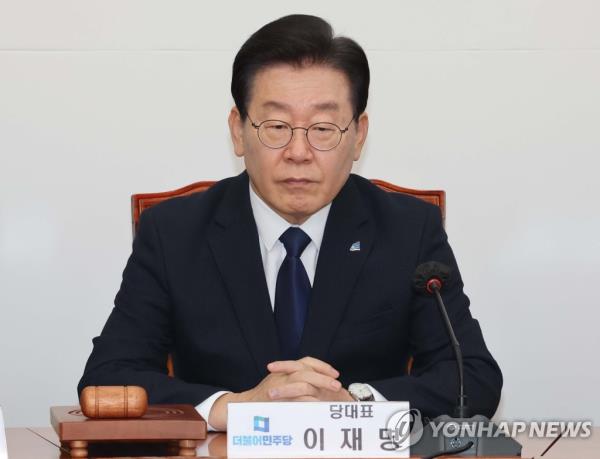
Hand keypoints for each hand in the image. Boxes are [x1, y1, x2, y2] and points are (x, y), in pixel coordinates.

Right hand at [208, 356, 352, 429]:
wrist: (243, 407)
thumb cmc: (264, 398)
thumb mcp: (280, 384)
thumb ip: (295, 381)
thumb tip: (317, 385)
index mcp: (285, 370)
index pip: (306, 361)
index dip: (321, 366)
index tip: (335, 373)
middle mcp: (282, 375)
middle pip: (306, 370)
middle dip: (324, 376)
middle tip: (337, 385)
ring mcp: (278, 386)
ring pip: (302, 381)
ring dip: (319, 386)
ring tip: (331, 393)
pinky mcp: (275, 398)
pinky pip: (294, 398)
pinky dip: (307, 401)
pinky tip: (317, 405)